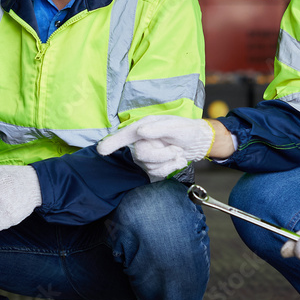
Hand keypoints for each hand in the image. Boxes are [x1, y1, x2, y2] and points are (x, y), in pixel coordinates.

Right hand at [97, 115, 214, 178]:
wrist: (198, 142)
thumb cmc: (187, 129)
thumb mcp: (175, 126)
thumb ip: (158, 128)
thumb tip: (141, 131)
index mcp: (144, 127)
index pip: (124, 135)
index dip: (112, 142)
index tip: (100, 150)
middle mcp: (142, 140)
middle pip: (141, 155)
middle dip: (161, 155)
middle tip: (175, 149)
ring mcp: (147, 154)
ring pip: (149, 166)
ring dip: (168, 162)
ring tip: (178, 152)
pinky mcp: (153, 165)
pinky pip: (157, 173)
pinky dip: (171, 168)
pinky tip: (177, 161)